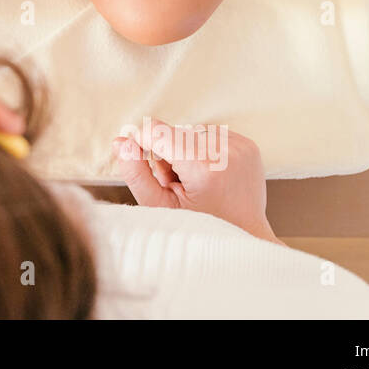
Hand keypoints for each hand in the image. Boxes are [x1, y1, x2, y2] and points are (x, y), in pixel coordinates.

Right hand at [111, 117, 283, 245]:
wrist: (244, 237)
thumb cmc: (200, 227)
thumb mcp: (159, 207)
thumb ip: (136, 174)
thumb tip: (120, 142)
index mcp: (204, 168)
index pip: (158, 132)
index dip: (143, 144)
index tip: (144, 161)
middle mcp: (226, 152)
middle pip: (174, 132)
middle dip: (168, 153)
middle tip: (179, 185)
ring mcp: (240, 147)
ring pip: (191, 131)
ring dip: (185, 150)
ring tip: (195, 182)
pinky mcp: (248, 146)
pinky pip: (211, 134)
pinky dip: (204, 150)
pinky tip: (209, 174)